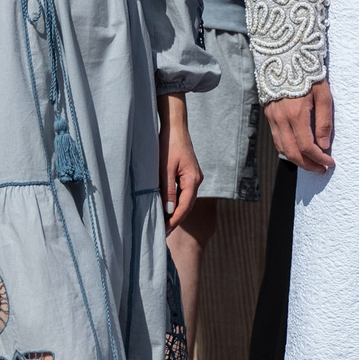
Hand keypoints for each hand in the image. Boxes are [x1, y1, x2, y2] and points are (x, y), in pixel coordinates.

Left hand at [160, 94, 201, 226]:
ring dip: (175, 212)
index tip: (163, 231)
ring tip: (163, 223)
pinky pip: (183, 193)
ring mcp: (193, 177)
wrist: (174, 127)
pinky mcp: (188, 174)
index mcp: (193, 180)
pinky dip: (175, 202)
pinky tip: (166, 207)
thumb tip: (169, 210)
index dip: (174, 220)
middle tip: (162, 232)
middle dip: (175, 219)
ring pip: (185, 200)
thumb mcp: (165, 168)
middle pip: (187, 206)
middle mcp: (196, 180)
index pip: (185, 206)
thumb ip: (168, 190)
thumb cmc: (168, 145)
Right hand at [266, 79, 335, 173]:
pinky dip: (287, 149)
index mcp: (296, 115)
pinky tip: (298, 150)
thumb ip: (324, 121)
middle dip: (308, 165)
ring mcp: (273, 117)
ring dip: (296, 160)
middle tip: (321, 169)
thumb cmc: (308, 74)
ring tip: (311, 163)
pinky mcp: (269, 114)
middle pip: (292, 153)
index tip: (329, 163)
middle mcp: (281, 119)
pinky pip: (276, 139)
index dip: (319, 159)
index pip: (307, 147)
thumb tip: (324, 145)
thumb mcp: (324, 95)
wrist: (285, 56)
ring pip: (282, 148)